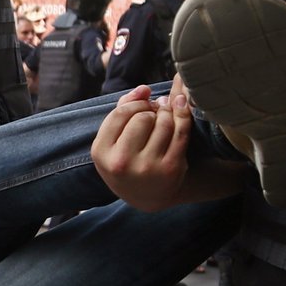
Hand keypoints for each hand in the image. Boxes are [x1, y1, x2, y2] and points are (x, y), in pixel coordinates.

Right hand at [91, 82, 193, 210]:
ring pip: (163, 122)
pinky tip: (180, 107)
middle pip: (142, 117)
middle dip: (151, 109)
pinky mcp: (171, 168)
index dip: (135, 103)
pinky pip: (181, 132)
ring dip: (167, 111)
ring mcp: (148, 167)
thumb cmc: (128, 160)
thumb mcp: (114, 140)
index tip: (143, 105)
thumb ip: (123, 109)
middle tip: (155, 111)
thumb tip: (144, 89)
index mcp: (102, 153)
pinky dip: (182, 114)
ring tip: (165, 113)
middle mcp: (122, 162)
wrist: (147, 196)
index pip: (120, 113)